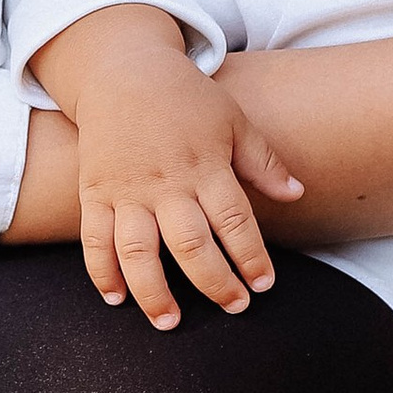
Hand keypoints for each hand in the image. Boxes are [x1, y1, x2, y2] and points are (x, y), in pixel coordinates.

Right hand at [30, 5, 303, 328]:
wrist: (122, 71)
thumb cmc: (184, 97)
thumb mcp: (232, 120)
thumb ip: (263, 162)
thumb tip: (297, 195)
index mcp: (205, 166)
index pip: (233, 221)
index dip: (251, 257)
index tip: (263, 285)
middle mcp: (166, 183)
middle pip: (191, 246)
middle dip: (215, 283)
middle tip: (233, 307)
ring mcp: (126, 190)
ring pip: (138, 252)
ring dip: (154, 292)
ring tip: (170, 322)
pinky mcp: (94, 192)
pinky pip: (95, 239)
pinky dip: (102, 272)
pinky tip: (116, 299)